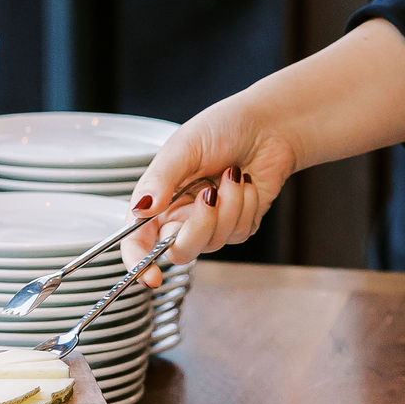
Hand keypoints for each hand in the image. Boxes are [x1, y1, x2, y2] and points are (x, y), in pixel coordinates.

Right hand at [120, 97, 299, 285]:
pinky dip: (245, 205)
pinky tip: (246, 182)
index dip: (138, 261)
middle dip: (198, 226)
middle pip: (178, 249)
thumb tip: (139, 209)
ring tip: (233, 174)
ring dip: (228, 206)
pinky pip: (238, 233)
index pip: (137, 239)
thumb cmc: (221, 128)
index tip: (150, 277)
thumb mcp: (184, 148)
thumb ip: (159, 180)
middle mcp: (180, 215)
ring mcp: (210, 224)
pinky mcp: (238, 226)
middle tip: (209, 194)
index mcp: (157, 198)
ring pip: (213, 242)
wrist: (268, 126)